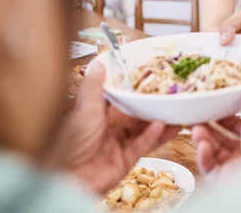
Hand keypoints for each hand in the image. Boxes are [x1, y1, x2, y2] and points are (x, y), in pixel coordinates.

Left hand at [46, 61, 179, 194]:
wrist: (63, 179)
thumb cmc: (67, 143)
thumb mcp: (83, 109)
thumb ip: (93, 86)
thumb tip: (98, 63)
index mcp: (95, 115)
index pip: (119, 99)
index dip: (134, 90)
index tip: (151, 78)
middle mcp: (107, 129)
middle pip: (135, 115)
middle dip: (152, 106)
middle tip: (171, 95)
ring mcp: (116, 146)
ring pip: (142, 130)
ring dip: (158, 121)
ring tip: (177, 111)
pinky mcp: (124, 161)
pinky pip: (142, 146)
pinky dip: (153, 136)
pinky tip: (162, 126)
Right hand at [191, 63, 240, 182]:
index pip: (238, 120)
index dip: (224, 111)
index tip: (210, 99)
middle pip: (222, 135)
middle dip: (207, 124)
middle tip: (194, 113)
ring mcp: (234, 166)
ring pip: (212, 148)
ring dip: (202, 137)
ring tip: (195, 127)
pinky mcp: (222, 180)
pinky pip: (208, 165)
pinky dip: (203, 155)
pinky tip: (202, 146)